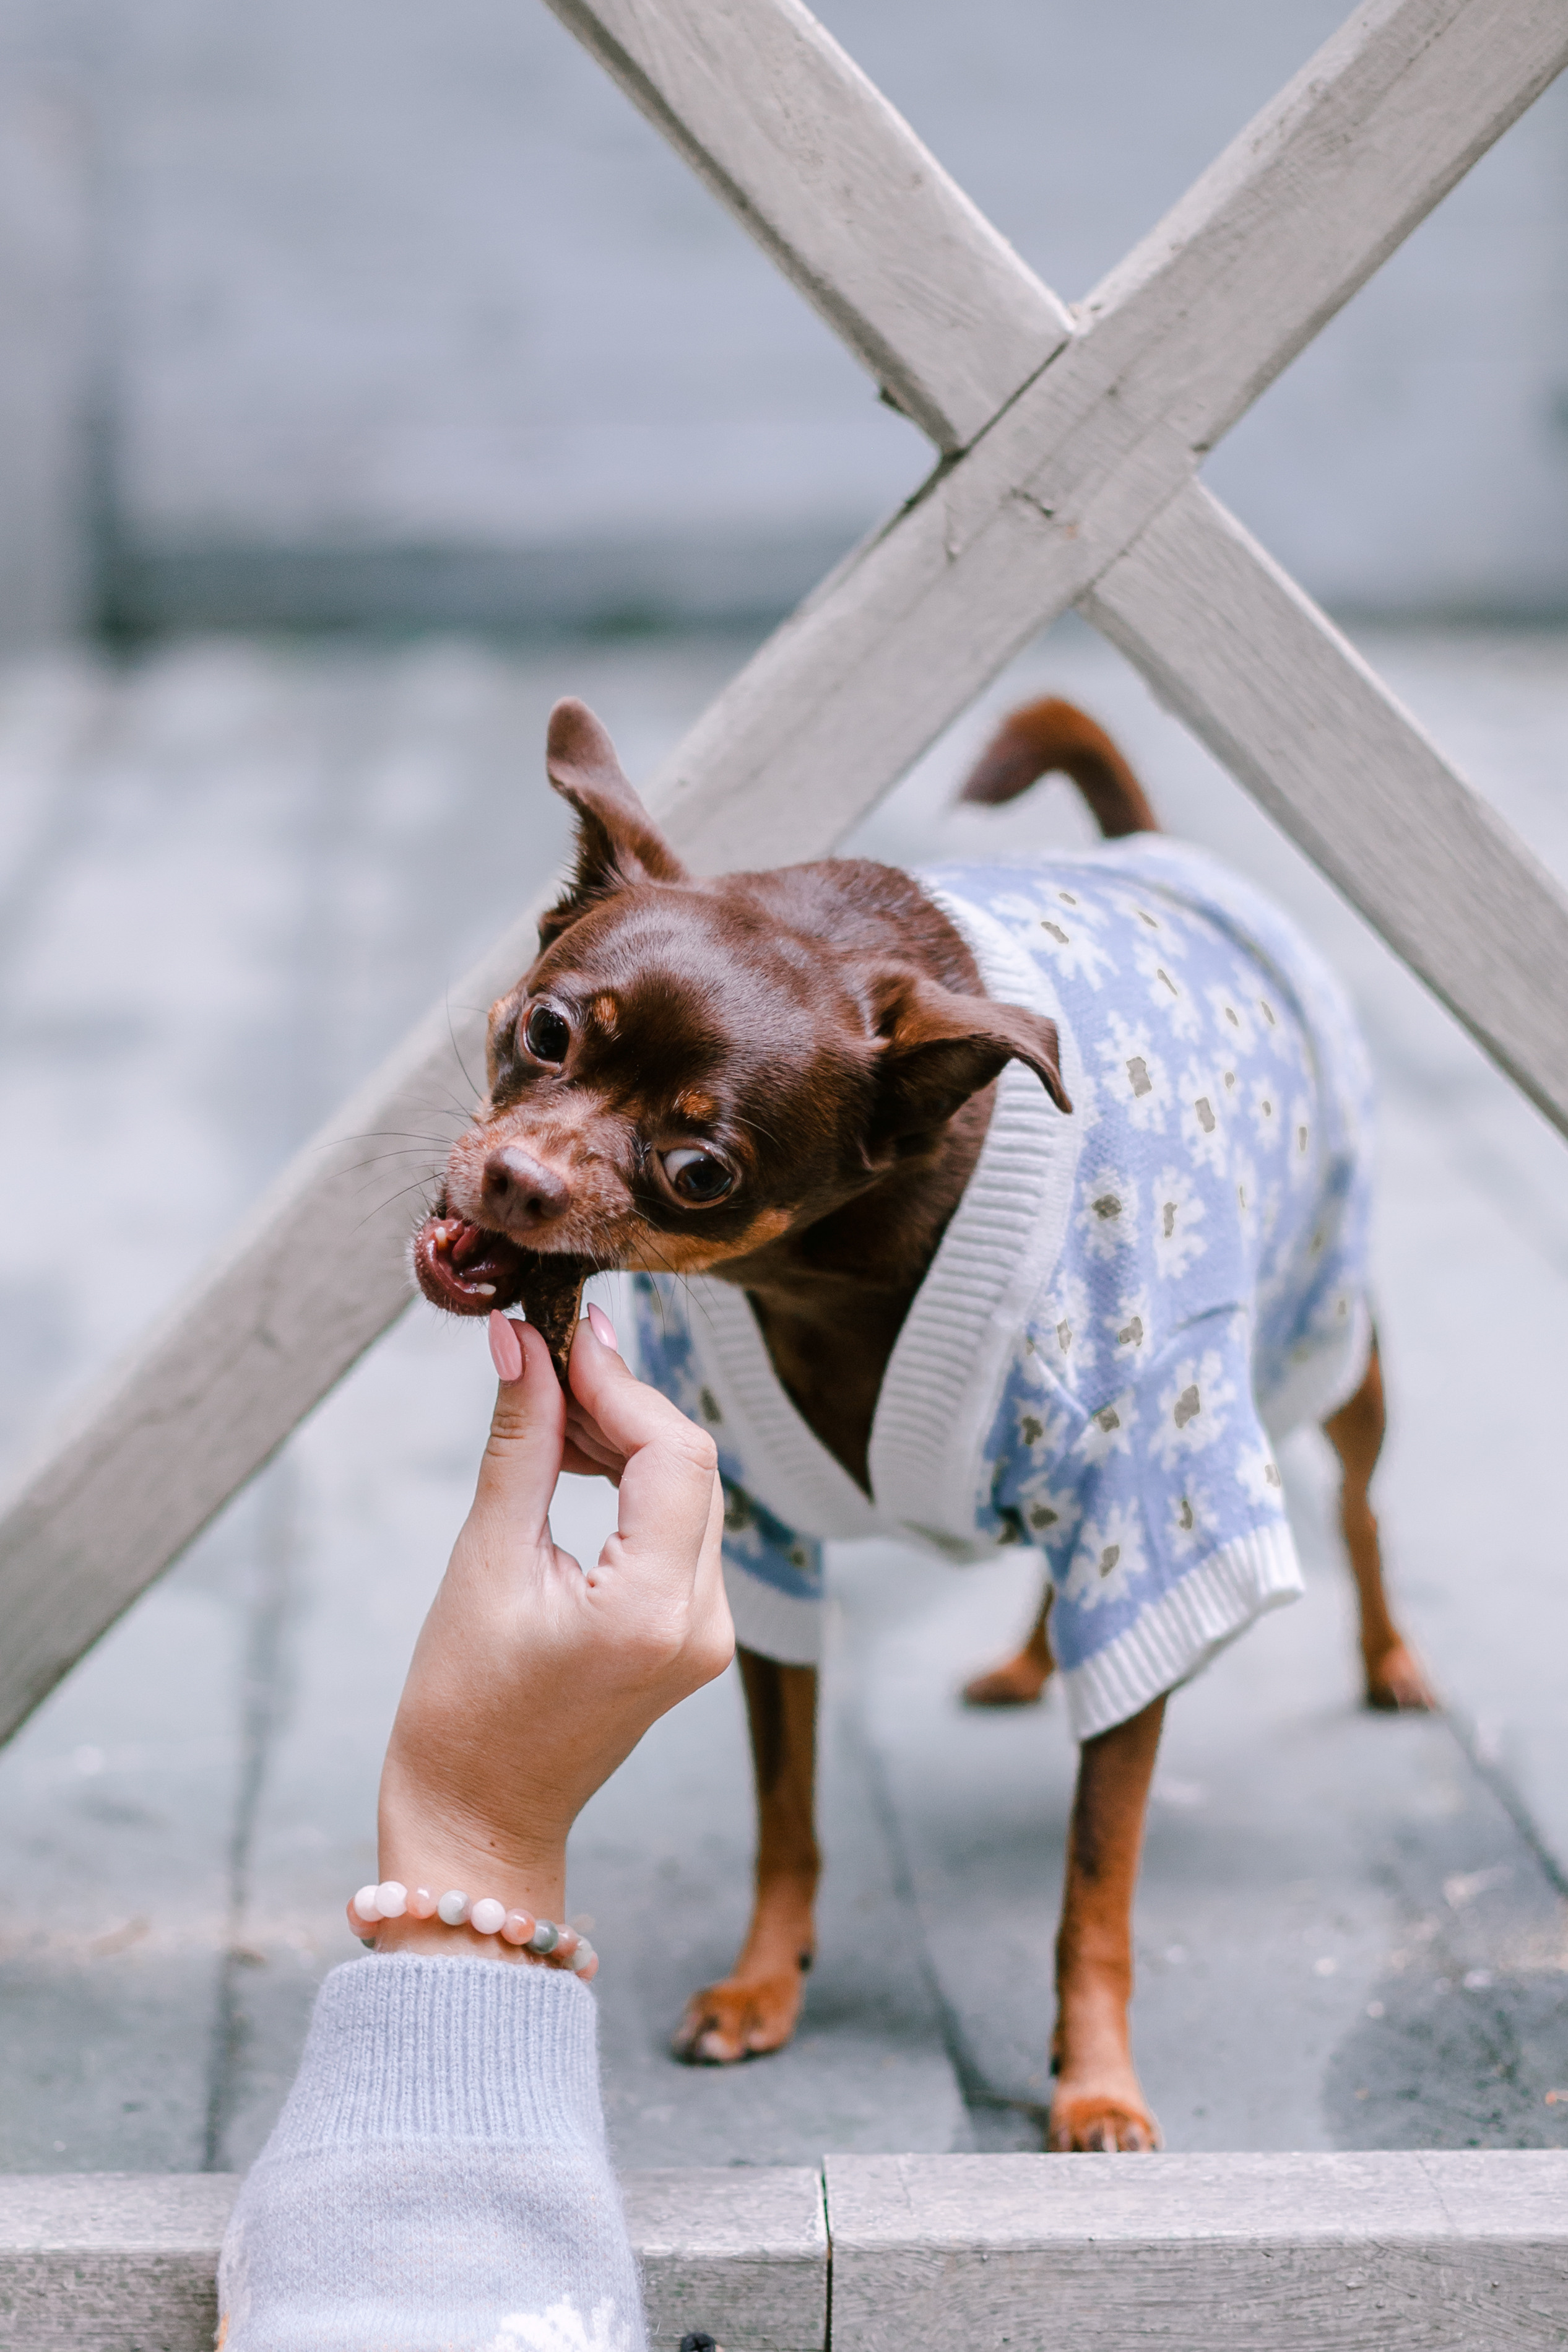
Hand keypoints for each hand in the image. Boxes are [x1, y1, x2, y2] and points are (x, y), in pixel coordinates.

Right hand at [367, 1307, 730, 1958]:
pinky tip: (578, 1464)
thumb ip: (521, 1442)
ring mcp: (709, 1635)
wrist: (479, 1820)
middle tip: (545, 1362)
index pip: (673, 1450)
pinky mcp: (695, 1637)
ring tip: (549, 1414)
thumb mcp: (484, 1561)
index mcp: (653, 1610)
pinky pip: (683, 1530)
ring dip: (629, 1439)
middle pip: (691, 1463)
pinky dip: (637, 1486)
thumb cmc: (462, 1711)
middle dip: (622, 1401)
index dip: (619, 1380)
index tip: (560, 1335)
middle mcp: (703, 1623)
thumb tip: (520, 1342)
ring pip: (692, 1491)